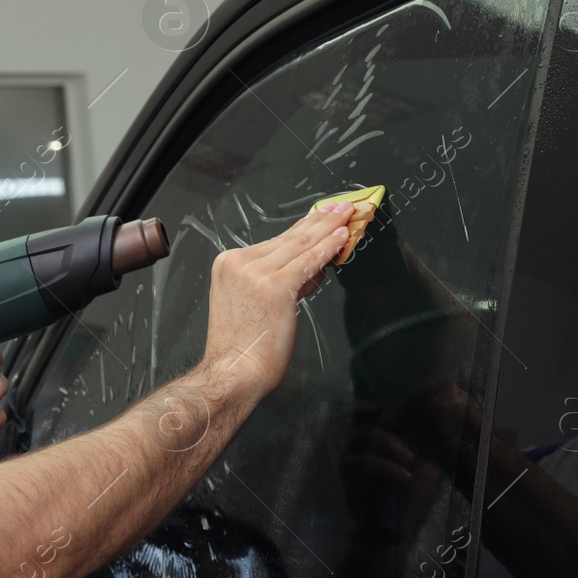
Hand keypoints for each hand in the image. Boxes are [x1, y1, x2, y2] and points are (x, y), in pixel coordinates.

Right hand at [196, 201, 352, 402]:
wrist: (234, 371)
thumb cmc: (244, 346)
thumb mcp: (253, 303)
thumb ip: (282, 281)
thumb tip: (313, 268)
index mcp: (229, 264)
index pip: (274, 242)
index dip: (303, 226)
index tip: (320, 215)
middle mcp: (239, 263)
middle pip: (288, 238)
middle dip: (319, 220)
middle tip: (340, 207)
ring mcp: (255, 273)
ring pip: (301, 245)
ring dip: (328, 227)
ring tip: (348, 214)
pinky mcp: (275, 286)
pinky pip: (308, 261)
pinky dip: (328, 247)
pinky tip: (342, 236)